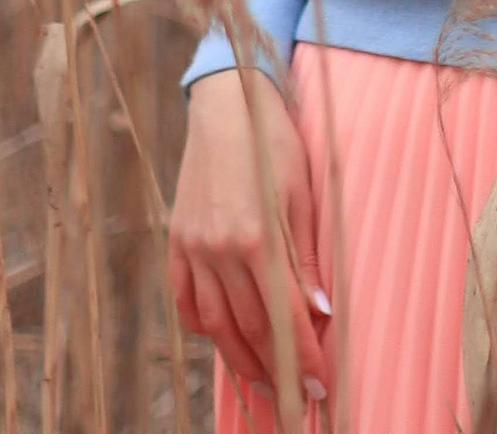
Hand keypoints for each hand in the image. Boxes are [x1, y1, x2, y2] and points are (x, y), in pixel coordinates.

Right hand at [169, 65, 332, 413]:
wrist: (227, 102)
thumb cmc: (274, 142)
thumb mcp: (301, 193)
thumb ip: (306, 257)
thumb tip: (320, 312)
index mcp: (257, 236)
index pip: (285, 317)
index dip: (305, 358)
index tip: (320, 387)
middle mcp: (220, 248)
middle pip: (248, 328)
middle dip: (277, 369)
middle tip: (296, 394)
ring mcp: (193, 246)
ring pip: (215, 324)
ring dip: (240, 358)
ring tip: (263, 380)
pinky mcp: (176, 239)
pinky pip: (185, 299)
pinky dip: (202, 326)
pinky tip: (220, 338)